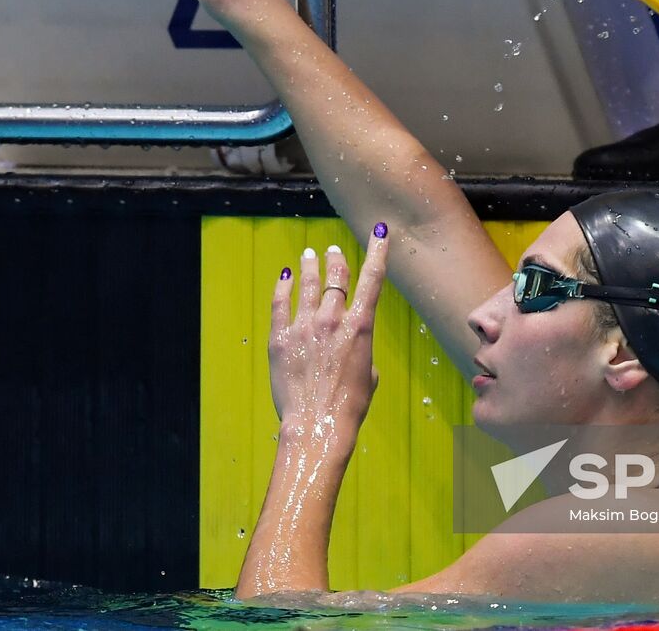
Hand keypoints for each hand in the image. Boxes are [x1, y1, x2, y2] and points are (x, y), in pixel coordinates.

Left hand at [268, 225, 390, 441]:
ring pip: (306, 284)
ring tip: (309, 255)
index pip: (372, 279)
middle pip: (335, 277)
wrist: (318, 425)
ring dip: (309, 267)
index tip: (378, 233)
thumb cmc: (350, 405)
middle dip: (335, 260)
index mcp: (360, 326)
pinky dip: (283, 287)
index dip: (377, 252)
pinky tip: (284, 277)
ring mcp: (304, 327)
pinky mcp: (281, 339)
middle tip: (332, 251)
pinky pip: (280, 304)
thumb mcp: (369, 374)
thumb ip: (361, 349)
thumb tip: (351, 346)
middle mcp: (332, 320)